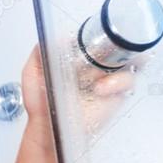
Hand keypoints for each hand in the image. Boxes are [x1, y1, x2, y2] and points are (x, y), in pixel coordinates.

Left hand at [20, 43, 137, 135]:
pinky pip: (128, 81)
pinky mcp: (115, 94)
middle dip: (119, 44)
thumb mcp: (32, 73)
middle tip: (107, 50)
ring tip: (99, 79)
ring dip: (120, 63)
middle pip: (119, 44)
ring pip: (130, 59)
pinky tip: (101, 89)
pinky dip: (118, 82)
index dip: (101, 33)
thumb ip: (38, 53)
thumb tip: (52, 37)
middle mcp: (96, 65)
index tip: (96, 35)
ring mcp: (107, 78)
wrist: (48, 128)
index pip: (98, 37)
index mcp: (79, 57)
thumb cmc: (41, 103)